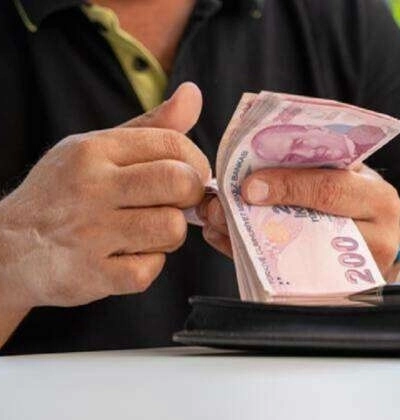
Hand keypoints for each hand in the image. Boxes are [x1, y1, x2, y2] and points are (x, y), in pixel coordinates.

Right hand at [0, 83, 209, 310]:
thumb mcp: (97, 148)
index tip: (191, 176)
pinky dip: (148, 266)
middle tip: (176, 204)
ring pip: (172, 228)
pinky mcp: (91, 274)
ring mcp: (90, 233)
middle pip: (179, 183)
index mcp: (94, 150)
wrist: (6, 248)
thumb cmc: (64, 193)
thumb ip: (151, 126)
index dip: (197, 163)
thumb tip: (193, 93)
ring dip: (170, 234)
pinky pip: (150, 269)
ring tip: (148, 231)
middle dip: (190, 196)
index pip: (173, 144)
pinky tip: (127, 256)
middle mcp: (91, 187)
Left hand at [200, 165, 399, 273]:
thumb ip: (318, 167)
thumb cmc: (357, 202)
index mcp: (378, 199)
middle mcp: (375, 239)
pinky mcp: (334, 294)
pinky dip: (250, 257)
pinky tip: (226, 239)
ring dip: (245, 238)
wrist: (377, 245)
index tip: (249, 185)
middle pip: (310, 228)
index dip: (288, 185)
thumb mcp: (349, 177)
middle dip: (257, 216)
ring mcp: (355, 274)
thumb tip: (257, 159)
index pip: (331, 189)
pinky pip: (286, 280)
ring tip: (217, 220)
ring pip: (293, 258)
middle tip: (220, 206)